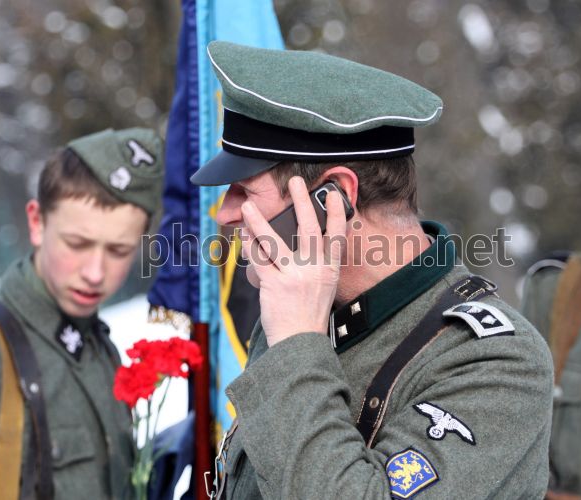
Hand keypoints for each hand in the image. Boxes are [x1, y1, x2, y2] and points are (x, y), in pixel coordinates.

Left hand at [240, 176, 347, 346]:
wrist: (300, 343)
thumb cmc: (309, 315)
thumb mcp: (323, 288)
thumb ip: (317, 265)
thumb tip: (299, 239)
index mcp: (330, 270)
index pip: (338, 235)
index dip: (338, 213)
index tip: (335, 194)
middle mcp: (315, 270)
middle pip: (309, 228)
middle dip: (303, 201)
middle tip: (296, 181)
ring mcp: (294, 276)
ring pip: (274, 240)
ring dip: (258, 220)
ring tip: (249, 206)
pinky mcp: (274, 284)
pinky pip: (259, 258)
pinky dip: (249, 244)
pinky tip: (243, 234)